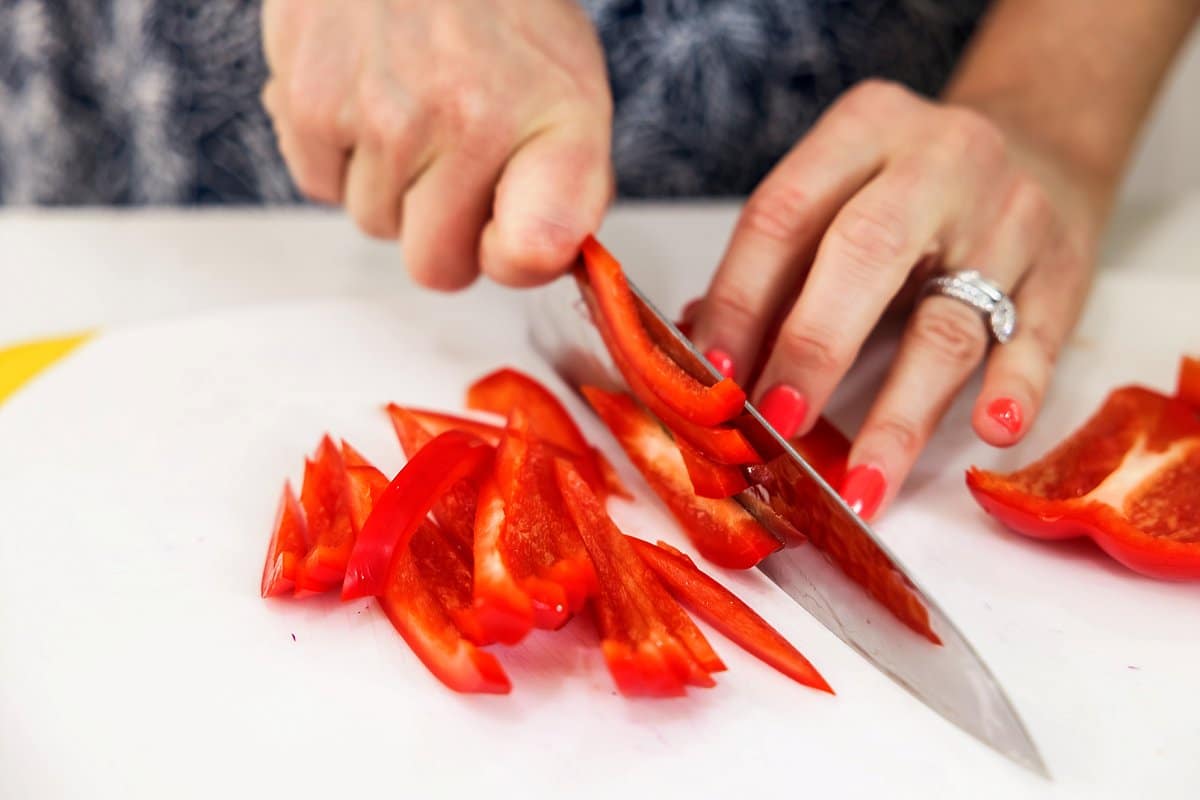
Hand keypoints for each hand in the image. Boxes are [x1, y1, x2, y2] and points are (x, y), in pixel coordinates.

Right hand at [261, 0, 612, 288]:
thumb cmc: (499, 17)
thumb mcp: (570, 94)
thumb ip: (567, 193)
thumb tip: (528, 264)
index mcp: (554, 123)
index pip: (531, 251)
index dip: (512, 260)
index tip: (507, 236)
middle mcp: (471, 120)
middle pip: (435, 265)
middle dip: (440, 226)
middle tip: (453, 153)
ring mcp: (385, 114)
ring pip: (374, 223)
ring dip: (388, 182)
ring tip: (410, 103)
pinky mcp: (311, 102)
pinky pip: (321, 186)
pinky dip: (338, 152)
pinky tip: (365, 90)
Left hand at [689, 80, 1100, 519]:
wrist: (1039, 141)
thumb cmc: (909, 183)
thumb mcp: (841, 188)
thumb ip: (778, 261)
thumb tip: (702, 352)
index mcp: (863, 129)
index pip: (783, 215)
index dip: (739, 300)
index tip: (711, 375)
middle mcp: (939, 162)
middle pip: (866, 254)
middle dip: (811, 349)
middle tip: (775, 426)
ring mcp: (1010, 218)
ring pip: (949, 323)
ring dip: (899, 413)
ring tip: (862, 486)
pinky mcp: (1063, 271)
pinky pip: (1038, 339)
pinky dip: (1015, 389)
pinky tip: (992, 432)